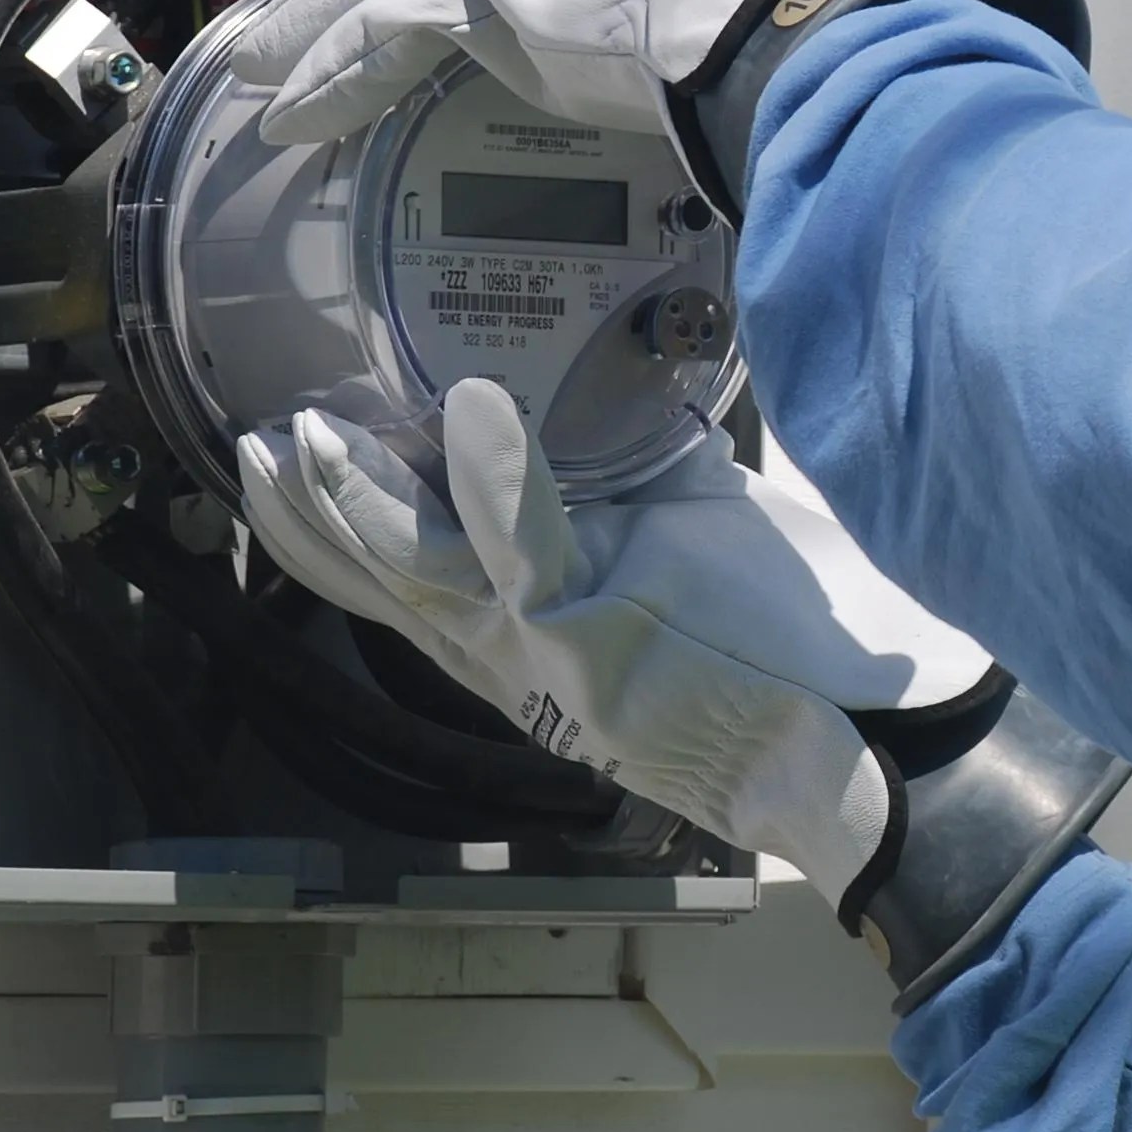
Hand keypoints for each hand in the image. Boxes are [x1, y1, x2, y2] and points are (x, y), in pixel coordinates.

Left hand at [229, 0, 865, 146]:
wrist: (778, 18)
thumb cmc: (778, 31)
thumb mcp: (721, 37)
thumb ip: (689, 64)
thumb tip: (717, 116)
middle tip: (280, 17)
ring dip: (302, 26)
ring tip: (251, 63)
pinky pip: (375, 38)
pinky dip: (325, 78)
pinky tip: (289, 115)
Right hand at [236, 378, 991, 900]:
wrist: (881, 734)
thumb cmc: (793, 645)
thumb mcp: (693, 539)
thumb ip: (628, 480)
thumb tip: (604, 397)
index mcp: (538, 631)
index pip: (410, 574)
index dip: (335, 523)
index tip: (276, 455)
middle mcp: (528, 656)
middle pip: (389, 579)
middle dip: (312, 515)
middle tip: (250, 443)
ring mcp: (559, 657)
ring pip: (431, 573)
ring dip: (366, 500)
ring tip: (310, 433)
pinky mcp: (605, 651)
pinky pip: (535, 560)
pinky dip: (499, 488)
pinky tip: (474, 417)